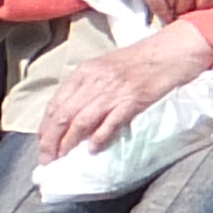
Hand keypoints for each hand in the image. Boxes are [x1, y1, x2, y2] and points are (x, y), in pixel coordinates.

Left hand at [40, 19, 212, 158]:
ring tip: (64, 159)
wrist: (169, 52)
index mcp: (84, 72)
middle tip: (47, 160)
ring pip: (81, 122)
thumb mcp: (104, 68)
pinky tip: (93, 149)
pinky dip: (99, 138)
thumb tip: (72, 118)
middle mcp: (94, 81)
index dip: (45, 128)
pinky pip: (110, 123)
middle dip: (51, 141)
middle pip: (64, 116)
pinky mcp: (132, 101)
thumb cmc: (138, 61)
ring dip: (69, 143)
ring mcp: (113, 91)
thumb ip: (87, 88)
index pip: (56, 104)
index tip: (43, 145)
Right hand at [103, 0, 212, 20]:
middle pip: (192, 8)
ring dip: (174, 10)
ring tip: (170, 1)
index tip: (196, 7)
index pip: (210, 2)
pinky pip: (159, 9)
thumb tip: (212, 8)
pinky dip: (161, 13)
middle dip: (187, 9)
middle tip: (181, 4)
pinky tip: (162, 8)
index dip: (203, 7)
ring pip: (176, 10)